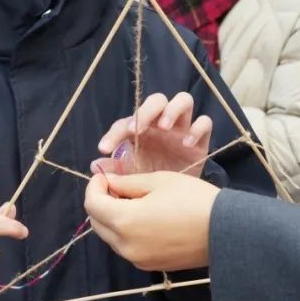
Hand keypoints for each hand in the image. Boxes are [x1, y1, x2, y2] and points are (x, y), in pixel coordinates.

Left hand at [84, 171, 216, 270]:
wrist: (226, 231)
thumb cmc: (194, 199)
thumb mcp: (158, 181)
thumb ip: (127, 183)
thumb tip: (108, 182)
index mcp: (125, 221)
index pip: (92, 204)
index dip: (94, 186)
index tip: (105, 175)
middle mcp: (126, 245)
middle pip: (97, 222)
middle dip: (101, 202)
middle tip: (118, 187)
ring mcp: (138, 259)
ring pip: (111, 237)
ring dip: (113, 218)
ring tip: (134, 201)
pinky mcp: (150, 266)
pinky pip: (127, 247)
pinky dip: (127, 232)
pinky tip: (146, 218)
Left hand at [91, 92, 211, 176]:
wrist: (178, 200)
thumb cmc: (152, 181)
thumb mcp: (132, 177)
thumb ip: (115, 170)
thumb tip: (95, 165)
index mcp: (140, 131)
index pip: (125, 122)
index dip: (113, 134)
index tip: (104, 149)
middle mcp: (161, 123)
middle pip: (156, 100)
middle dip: (145, 111)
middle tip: (136, 130)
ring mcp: (182, 128)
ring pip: (184, 100)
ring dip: (172, 110)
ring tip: (164, 127)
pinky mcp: (201, 139)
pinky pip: (205, 122)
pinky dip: (197, 129)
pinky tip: (187, 144)